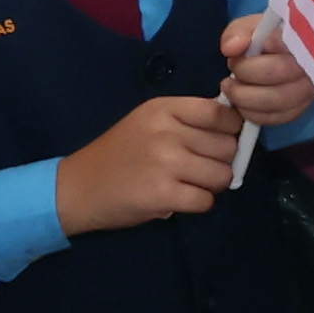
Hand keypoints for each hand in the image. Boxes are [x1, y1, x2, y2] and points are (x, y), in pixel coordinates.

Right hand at [55, 94, 244, 232]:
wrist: (78, 187)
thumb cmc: (119, 153)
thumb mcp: (149, 121)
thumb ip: (187, 119)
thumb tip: (235, 123)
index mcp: (164, 109)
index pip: (221, 114)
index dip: (230, 129)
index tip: (220, 140)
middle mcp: (166, 132)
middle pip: (227, 146)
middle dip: (221, 160)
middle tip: (199, 167)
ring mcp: (165, 163)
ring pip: (222, 174)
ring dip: (212, 184)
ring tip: (188, 183)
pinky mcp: (163, 194)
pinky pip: (206, 200)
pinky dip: (199, 203)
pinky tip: (179, 198)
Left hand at [219, 9, 313, 131]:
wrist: (287, 54)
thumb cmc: (268, 37)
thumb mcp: (251, 27)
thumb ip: (238, 32)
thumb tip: (230, 49)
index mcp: (303, 35)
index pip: (283, 42)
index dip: (259, 49)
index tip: (243, 50)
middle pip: (279, 72)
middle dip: (246, 73)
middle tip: (231, 71)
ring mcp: (312, 87)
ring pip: (279, 100)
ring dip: (246, 98)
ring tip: (231, 88)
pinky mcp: (304, 107)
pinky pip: (280, 117)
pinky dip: (255, 114)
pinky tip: (244, 104)